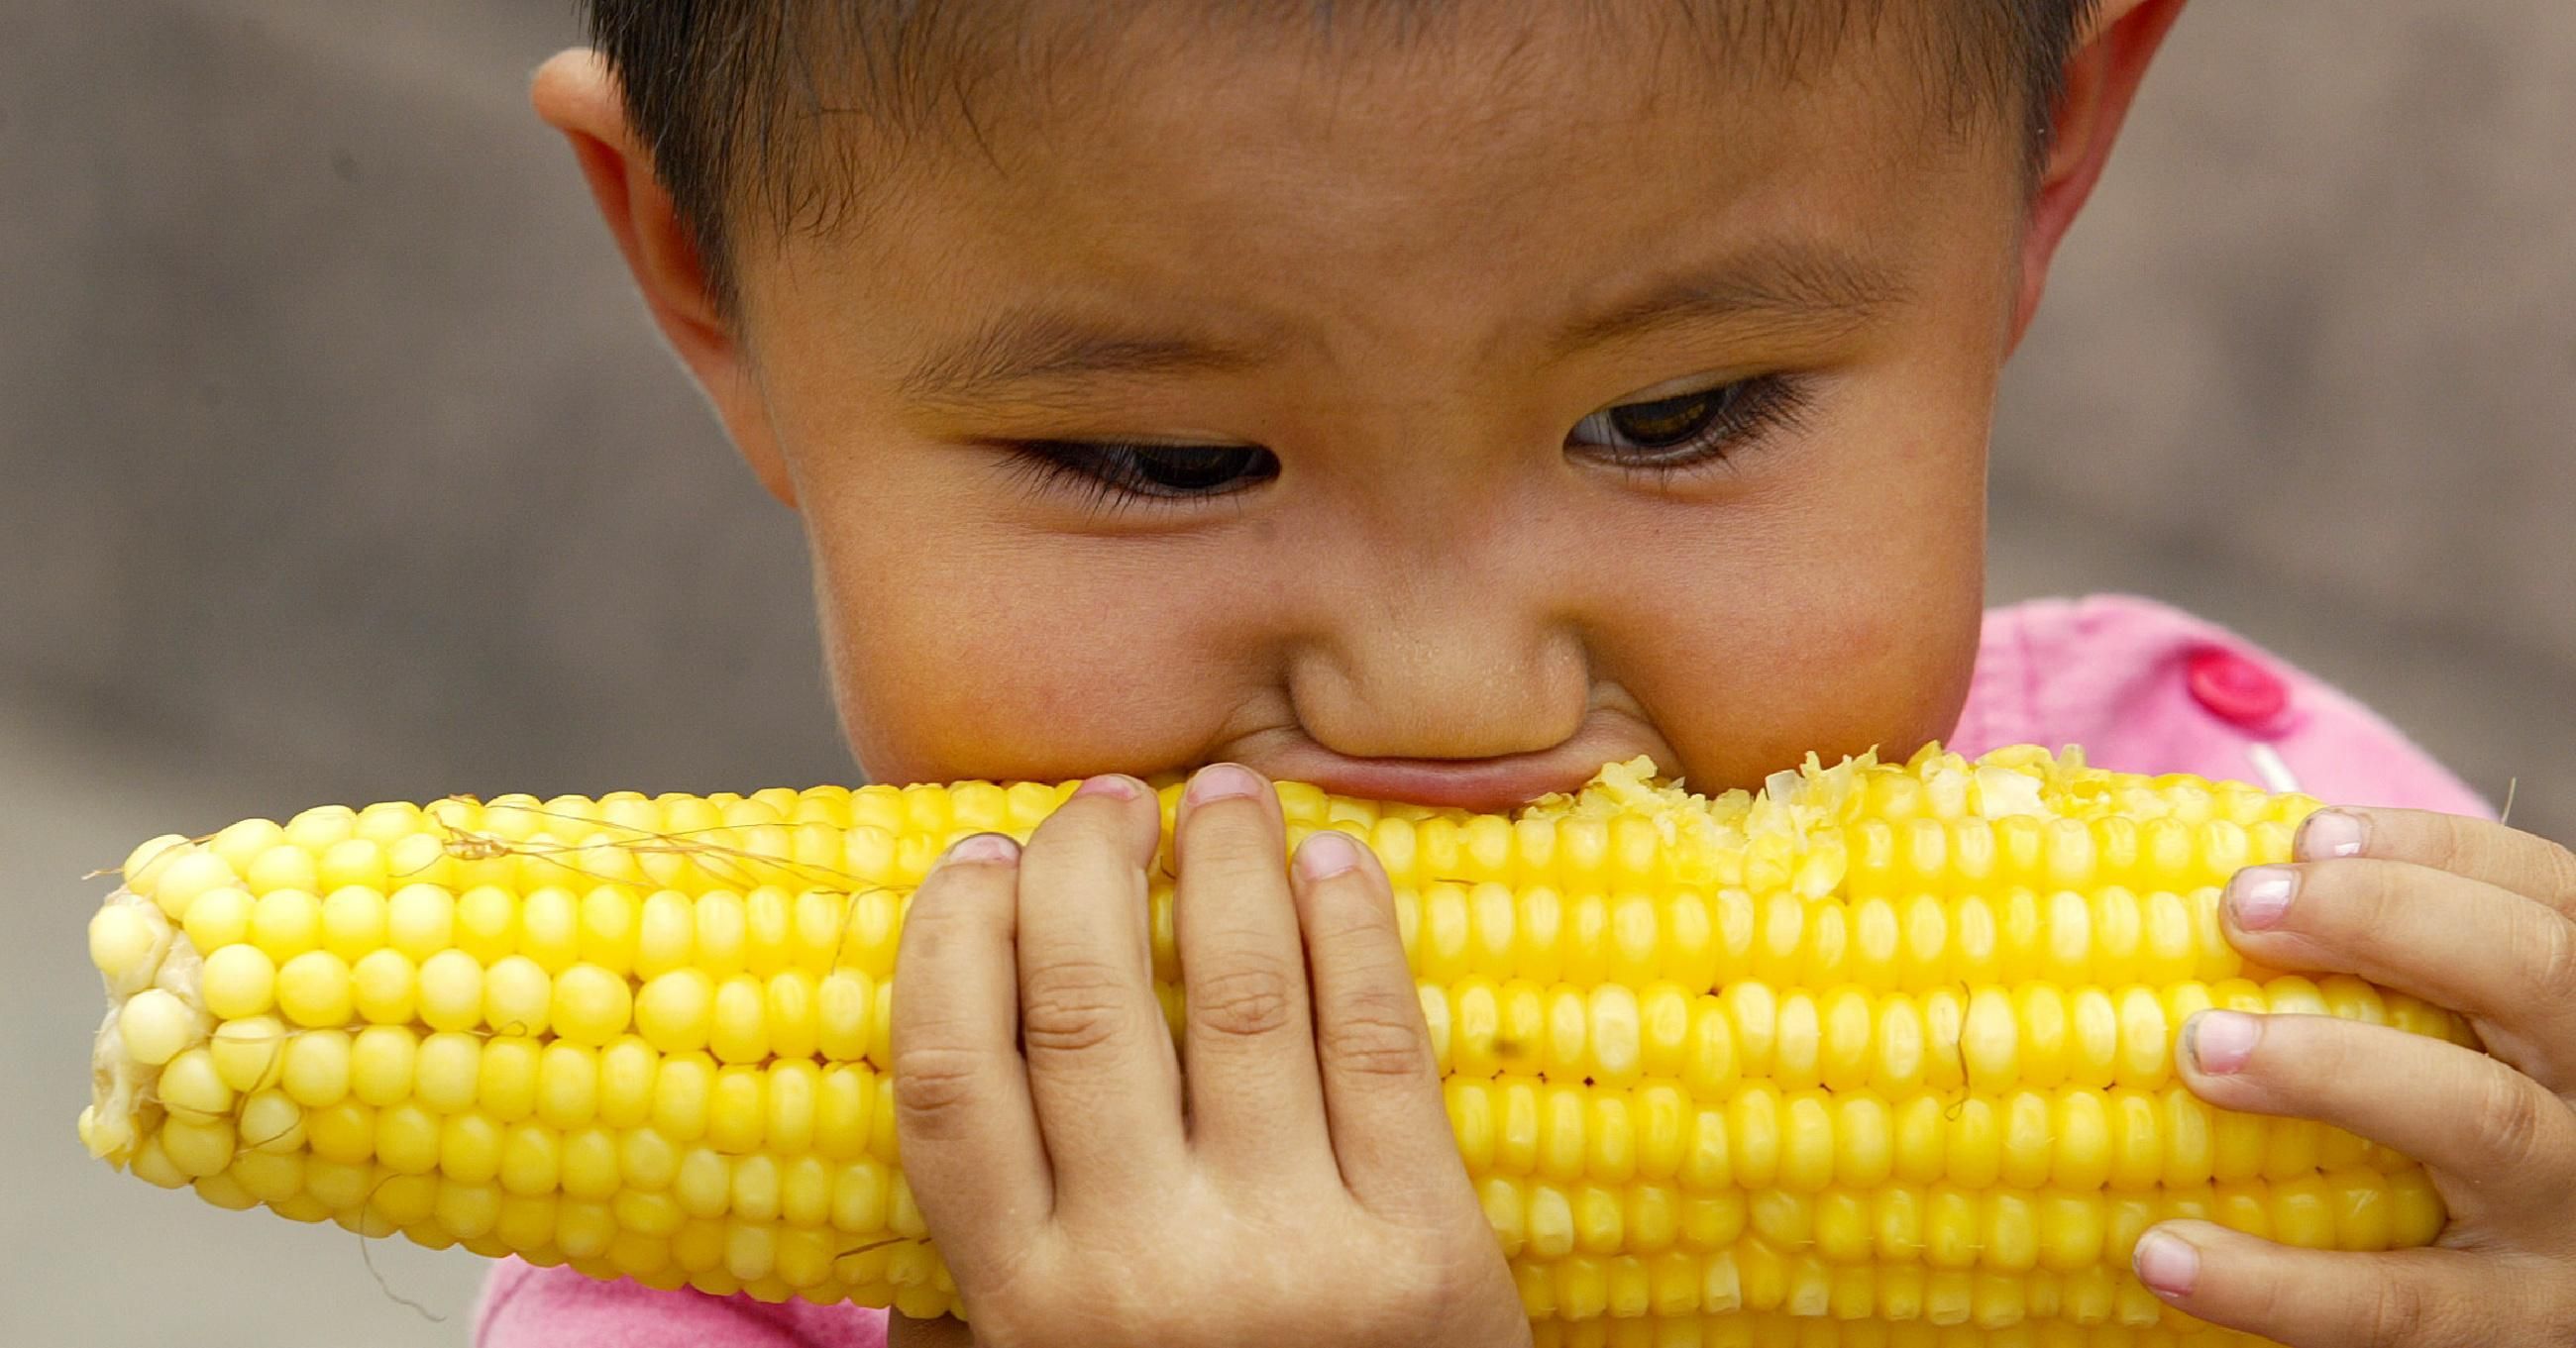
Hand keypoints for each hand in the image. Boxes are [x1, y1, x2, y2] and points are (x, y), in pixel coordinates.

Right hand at [884, 766, 1530, 1347]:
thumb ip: (1001, 1246)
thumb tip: (945, 1044)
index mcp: (1026, 1305)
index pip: (950, 1079)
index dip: (951, 941)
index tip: (974, 854)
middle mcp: (1141, 1273)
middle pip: (1084, 1007)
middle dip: (1082, 868)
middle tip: (1099, 801)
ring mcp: (1291, 1254)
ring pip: (1241, 998)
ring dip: (1225, 865)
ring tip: (1226, 794)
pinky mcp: (1426, 1248)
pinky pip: (1379, 1044)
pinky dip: (1353, 933)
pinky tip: (1334, 865)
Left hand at [2134, 806, 2575, 1345]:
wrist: (2535, 1317)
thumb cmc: (2470, 1161)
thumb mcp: (2482, 1056)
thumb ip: (2405, 984)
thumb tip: (2222, 885)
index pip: (2549, 900)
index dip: (2435, 852)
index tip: (2307, 838)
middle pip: (2535, 974)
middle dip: (2386, 915)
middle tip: (2242, 909)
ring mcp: (2574, 1223)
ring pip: (2477, 1119)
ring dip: (2327, 1067)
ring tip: (2200, 1047)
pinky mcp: (2519, 1331)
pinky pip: (2396, 1305)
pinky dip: (2273, 1283)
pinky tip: (2163, 1252)